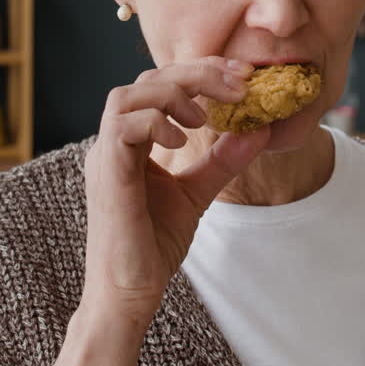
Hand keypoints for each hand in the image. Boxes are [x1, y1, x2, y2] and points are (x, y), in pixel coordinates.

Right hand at [80, 57, 268, 322]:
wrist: (129, 292)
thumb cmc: (153, 245)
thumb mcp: (197, 193)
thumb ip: (222, 161)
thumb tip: (258, 129)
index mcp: (132, 141)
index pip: (161, 85)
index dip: (202, 73)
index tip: (242, 77)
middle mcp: (114, 142)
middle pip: (147, 79)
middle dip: (196, 73)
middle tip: (238, 84)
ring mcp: (105, 156)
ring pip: (127, 95)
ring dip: (172, 94)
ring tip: (203, 117)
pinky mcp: (106, 175)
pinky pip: (121, 127)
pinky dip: (154, 122)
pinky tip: (182, 139)